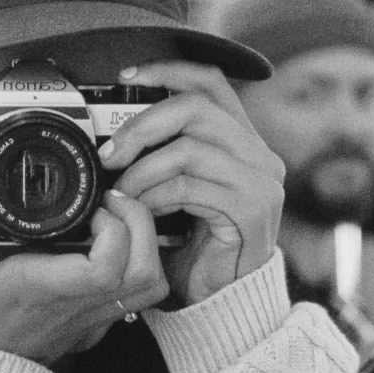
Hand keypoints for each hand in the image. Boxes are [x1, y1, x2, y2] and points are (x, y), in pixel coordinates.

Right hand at [0, 155, 171, 363]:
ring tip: (116, 222)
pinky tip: (108, 247)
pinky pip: (133, 298)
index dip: (114, 229)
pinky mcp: (92, 328)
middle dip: (141, 226)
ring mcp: (88, 321)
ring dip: (145, 247)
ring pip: (148, 288)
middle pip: (144, 274)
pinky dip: (135, 265)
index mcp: (42, 289)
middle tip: (112, 204)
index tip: (94, 206)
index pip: (106, 268)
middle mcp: (74, 308)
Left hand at [98, 60, 284, 306]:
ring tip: (124, 192)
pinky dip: (156, 196)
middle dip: (144, 125)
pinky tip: (143, 212)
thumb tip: (116, 128)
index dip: (169, 70)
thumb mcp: (177, 188)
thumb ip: (166, 153)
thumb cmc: (193, 247)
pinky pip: (192, 188)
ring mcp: (262, 183)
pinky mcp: (253, 211)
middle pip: (197, 108)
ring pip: (191, 148)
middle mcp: (261, 156)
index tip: (127, 78)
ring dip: (144, 170)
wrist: (218, 301)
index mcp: (243, 142)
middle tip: (111, 153)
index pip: (211, 83)